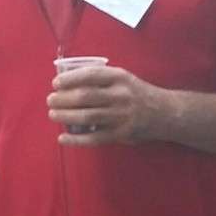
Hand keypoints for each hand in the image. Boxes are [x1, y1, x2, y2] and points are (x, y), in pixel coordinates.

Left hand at [48, 65, 169, 145]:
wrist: (165, 113)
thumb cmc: (136, 94)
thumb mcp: (123, 79)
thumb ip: (100, 79)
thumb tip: (66, 80)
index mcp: (119, 77)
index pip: (90, 75)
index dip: (70, 79)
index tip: (55, 84)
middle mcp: (120, 95)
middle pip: (85, 96)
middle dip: (63, 98)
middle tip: (50, 100)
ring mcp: (121, 116)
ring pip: (87, 116)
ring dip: (65, 116)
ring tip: (53, 114)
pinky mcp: (121, 134)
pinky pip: (94, 138)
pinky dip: (76, 139)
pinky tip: (62, 138)